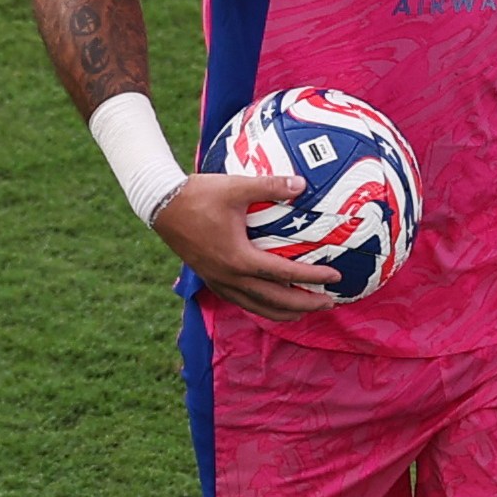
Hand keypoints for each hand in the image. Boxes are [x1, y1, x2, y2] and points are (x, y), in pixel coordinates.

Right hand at [153, 173, 342, 320]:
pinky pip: (239, 300)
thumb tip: (302, 184)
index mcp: (239, 258)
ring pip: (255, 306)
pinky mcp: (209, 278)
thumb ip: (271, 185)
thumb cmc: (199, 195)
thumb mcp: (237, 187)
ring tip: (303, 312)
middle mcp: (229, 276)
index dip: (312, 277)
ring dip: (281, 311)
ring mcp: (217, 280)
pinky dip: (259, 306)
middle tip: (329, 303)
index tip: (335, 277)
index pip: (285, 274)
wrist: (161, 205)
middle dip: (303, 304)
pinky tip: (269, 303)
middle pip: (274, 300)